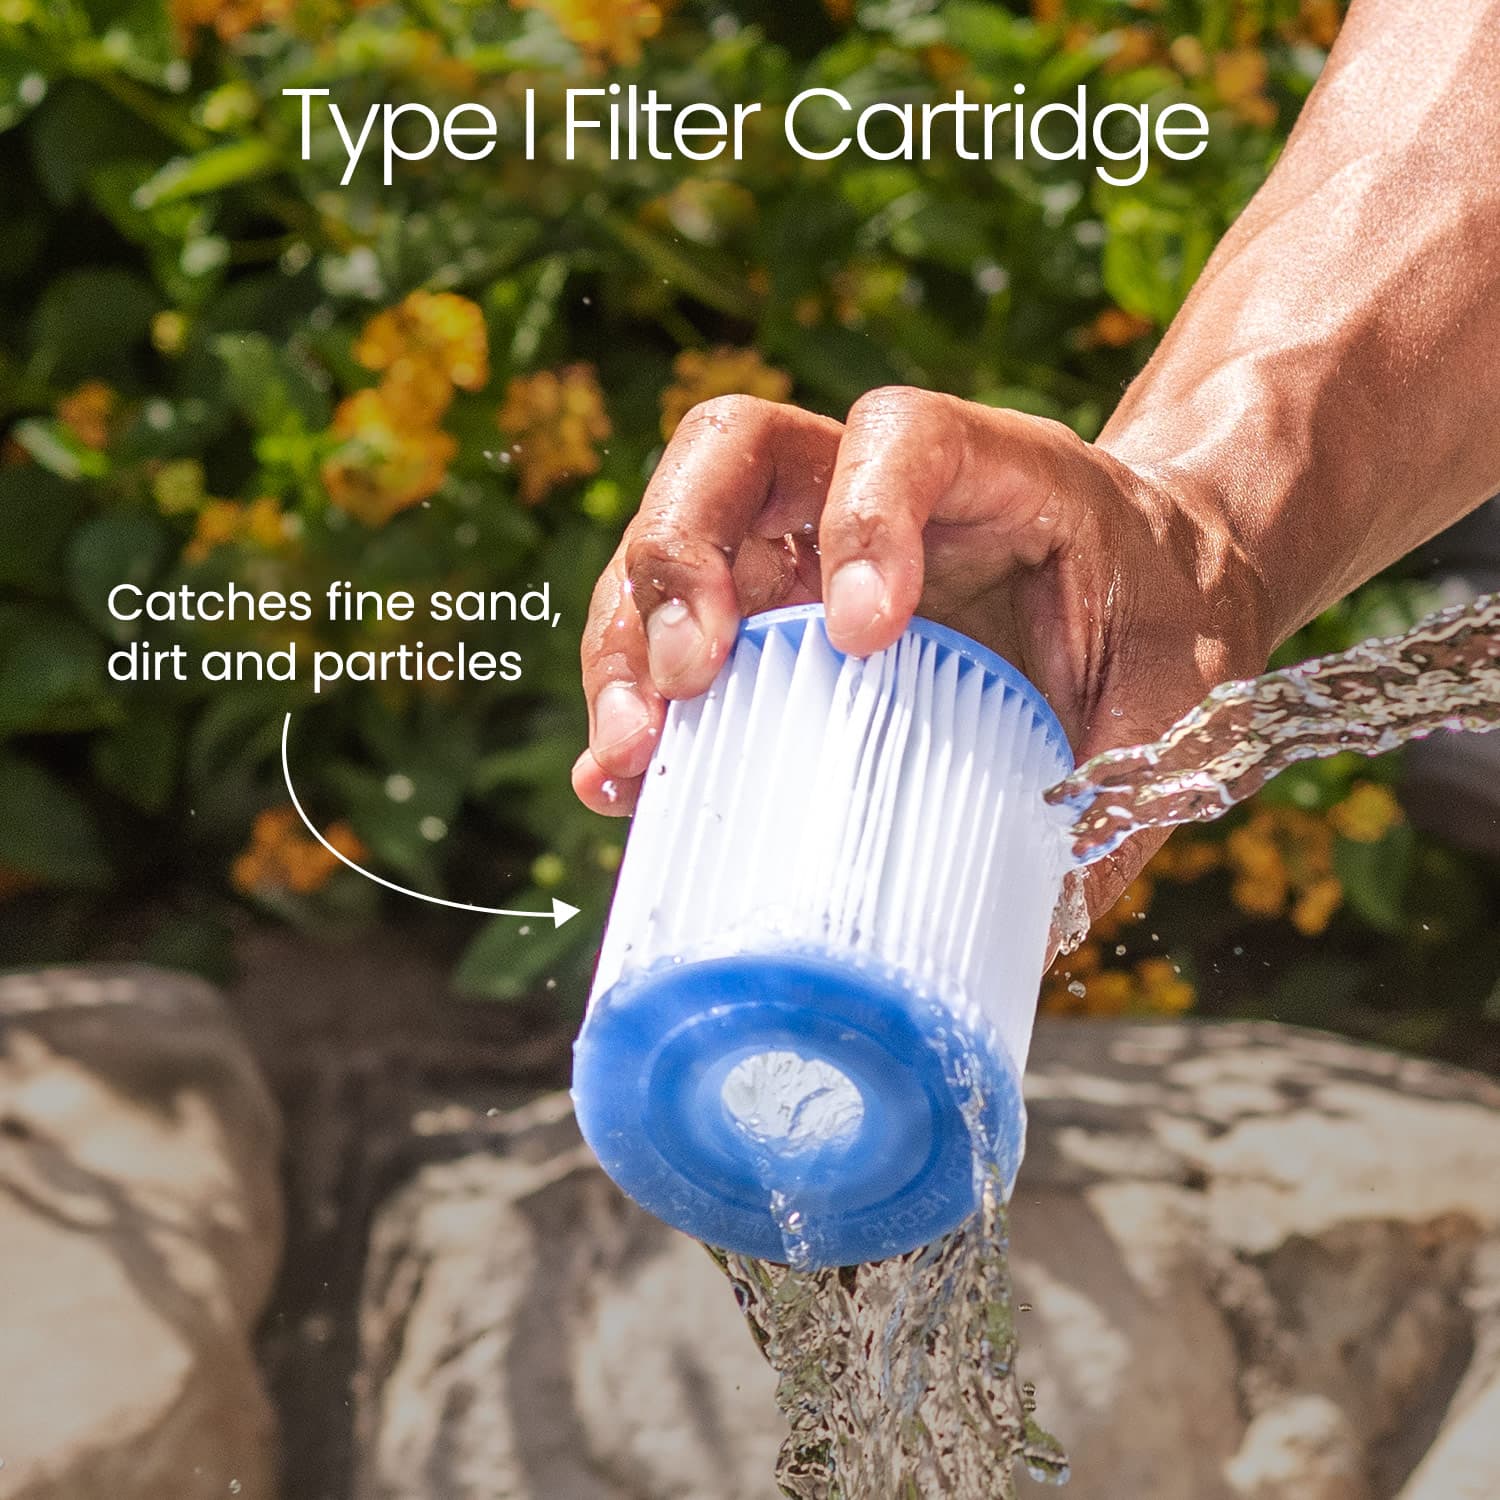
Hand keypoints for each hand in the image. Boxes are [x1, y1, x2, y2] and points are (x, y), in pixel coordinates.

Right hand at [574, 387, 1272, 917]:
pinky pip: (674, 636)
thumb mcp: (1181, 698)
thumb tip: (1036, 925)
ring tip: (630, 758)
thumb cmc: (1168, 632)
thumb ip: (1122, 787)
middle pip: (731, 452)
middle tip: (685, 680)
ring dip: (627, 644)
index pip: (901, 436)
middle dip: (682, 559)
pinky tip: (624, 785)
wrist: (1155, 598)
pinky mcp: (770, 618)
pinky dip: (634, 706)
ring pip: (672, 539)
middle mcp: (872, 487)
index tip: (866, 634)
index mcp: (994, 469)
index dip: (866, 514)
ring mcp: (806, 547)